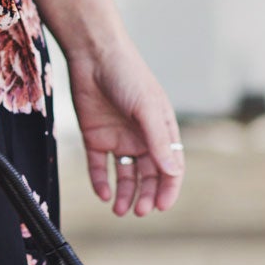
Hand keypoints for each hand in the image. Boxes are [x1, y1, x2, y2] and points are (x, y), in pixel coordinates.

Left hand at [66, 37, 184, 216]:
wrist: (93, 54)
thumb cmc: (127, 75)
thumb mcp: (147, 109)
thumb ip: (158, 141)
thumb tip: (172, 172)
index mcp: (161, 130)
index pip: (170, 167)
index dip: (168, 188)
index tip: (160, 206)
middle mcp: (141, 137)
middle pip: (147, 175)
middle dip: (145, 195)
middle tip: (139, 211)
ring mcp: (118, 138)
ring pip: (124, 175)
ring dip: (124, 193)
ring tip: (120, 210)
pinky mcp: (95, 136)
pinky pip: (99, 166)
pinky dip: (101, 181)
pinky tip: (103, 193)